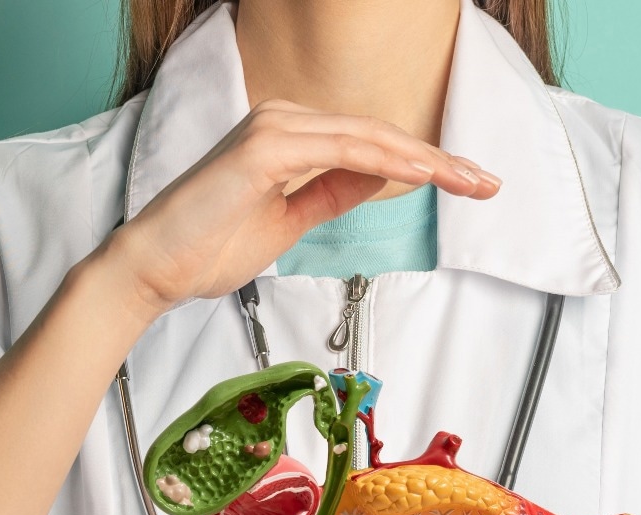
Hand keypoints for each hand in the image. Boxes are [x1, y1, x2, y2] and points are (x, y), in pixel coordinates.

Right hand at [96, 98, 499, 317]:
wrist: (154, 268)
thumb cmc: (207, 247)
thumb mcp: (290, 220)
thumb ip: (332, 193)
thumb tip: (379, 179)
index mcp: (287, 136)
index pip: (370, 144)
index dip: (423, 163)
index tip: (467, 184)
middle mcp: (283, 121)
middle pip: (379, 134)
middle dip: (439, 160)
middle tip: (486, 182)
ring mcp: (274, 129)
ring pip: (369, 137)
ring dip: (425, 159)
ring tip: (467, 181)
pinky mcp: (265, 147)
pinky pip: (342, 149)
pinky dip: (387, 160)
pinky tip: (422, 175)